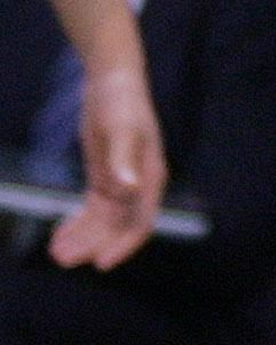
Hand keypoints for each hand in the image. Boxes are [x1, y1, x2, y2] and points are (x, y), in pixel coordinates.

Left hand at [52, 60, 166, 270]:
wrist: (111, 80)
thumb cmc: (122, 101)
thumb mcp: (121, 128)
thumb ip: (123, 158)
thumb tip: (128, 188)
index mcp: (150, 177)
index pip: (141, 222)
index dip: (123, 245)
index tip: (100, 263)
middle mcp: (138, 186)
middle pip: (117, 228)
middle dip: (92, 245)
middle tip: (62, 258)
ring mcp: (121, 185)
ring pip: (102, 224)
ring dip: (82, 239)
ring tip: (55, 253)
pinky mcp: (104, 180)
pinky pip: (92, 212)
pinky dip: (77, 225)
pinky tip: (59, 235)